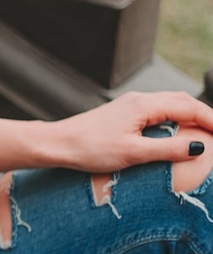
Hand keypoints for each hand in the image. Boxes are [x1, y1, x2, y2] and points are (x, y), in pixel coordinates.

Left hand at [47, 90, 212, 172]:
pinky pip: (158, 109)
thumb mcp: (133, 153)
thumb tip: (199, 147)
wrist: (57, 143)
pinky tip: (177, 130)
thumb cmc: (90, 149)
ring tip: (206, 130)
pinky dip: (175, 116)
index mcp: (145, 105)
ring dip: (191, 114)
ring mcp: (130, 105)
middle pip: (183, 101)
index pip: (190, 107)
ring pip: (171, 103)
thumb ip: (168, 149)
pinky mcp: (123, 113)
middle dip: (206, 114)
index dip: (212, 120)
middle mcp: (139, 100)